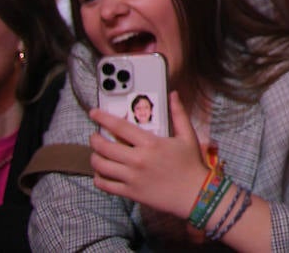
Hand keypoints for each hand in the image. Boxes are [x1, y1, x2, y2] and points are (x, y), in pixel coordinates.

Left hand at [88, 92, 211, 219]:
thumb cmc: (191, 164)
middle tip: (95, 135)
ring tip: (97, 153)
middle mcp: (138, 160)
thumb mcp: (188, 135)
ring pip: (101, 166)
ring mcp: (132, 177)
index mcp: (151, 143)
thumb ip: (178, 113)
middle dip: (95, 139)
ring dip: (94, 157)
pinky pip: (105, 185)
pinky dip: (98, 177)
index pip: (120, 127)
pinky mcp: (130, 192)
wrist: (194, 193)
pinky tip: (101, 172)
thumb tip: (174, 95)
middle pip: (104, 147)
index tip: (94, 113)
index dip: (103, 118)